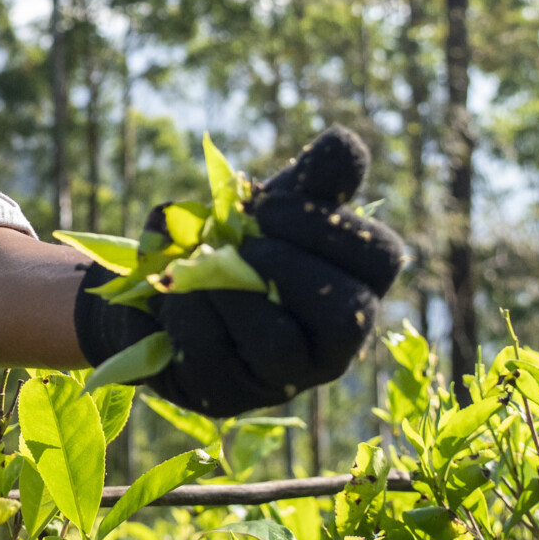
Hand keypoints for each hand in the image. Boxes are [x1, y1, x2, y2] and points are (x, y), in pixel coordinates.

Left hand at [72, 127, 406, 415]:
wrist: (155, 282)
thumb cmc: (232, 239)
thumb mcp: (270, 203)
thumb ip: (311, 177)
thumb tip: (345, 143)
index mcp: (355, 281)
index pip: (383, 259)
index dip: (327, 227)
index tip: (265, 204)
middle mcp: (334, 340)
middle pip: (349, 315)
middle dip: (287, 268)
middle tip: (244, 243)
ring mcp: (284, 375)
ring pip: (282, 349)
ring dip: (233, 294)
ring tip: (200, 265)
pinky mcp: (229, 396)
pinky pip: (216, 362)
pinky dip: (191, 316)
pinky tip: (176, 294)